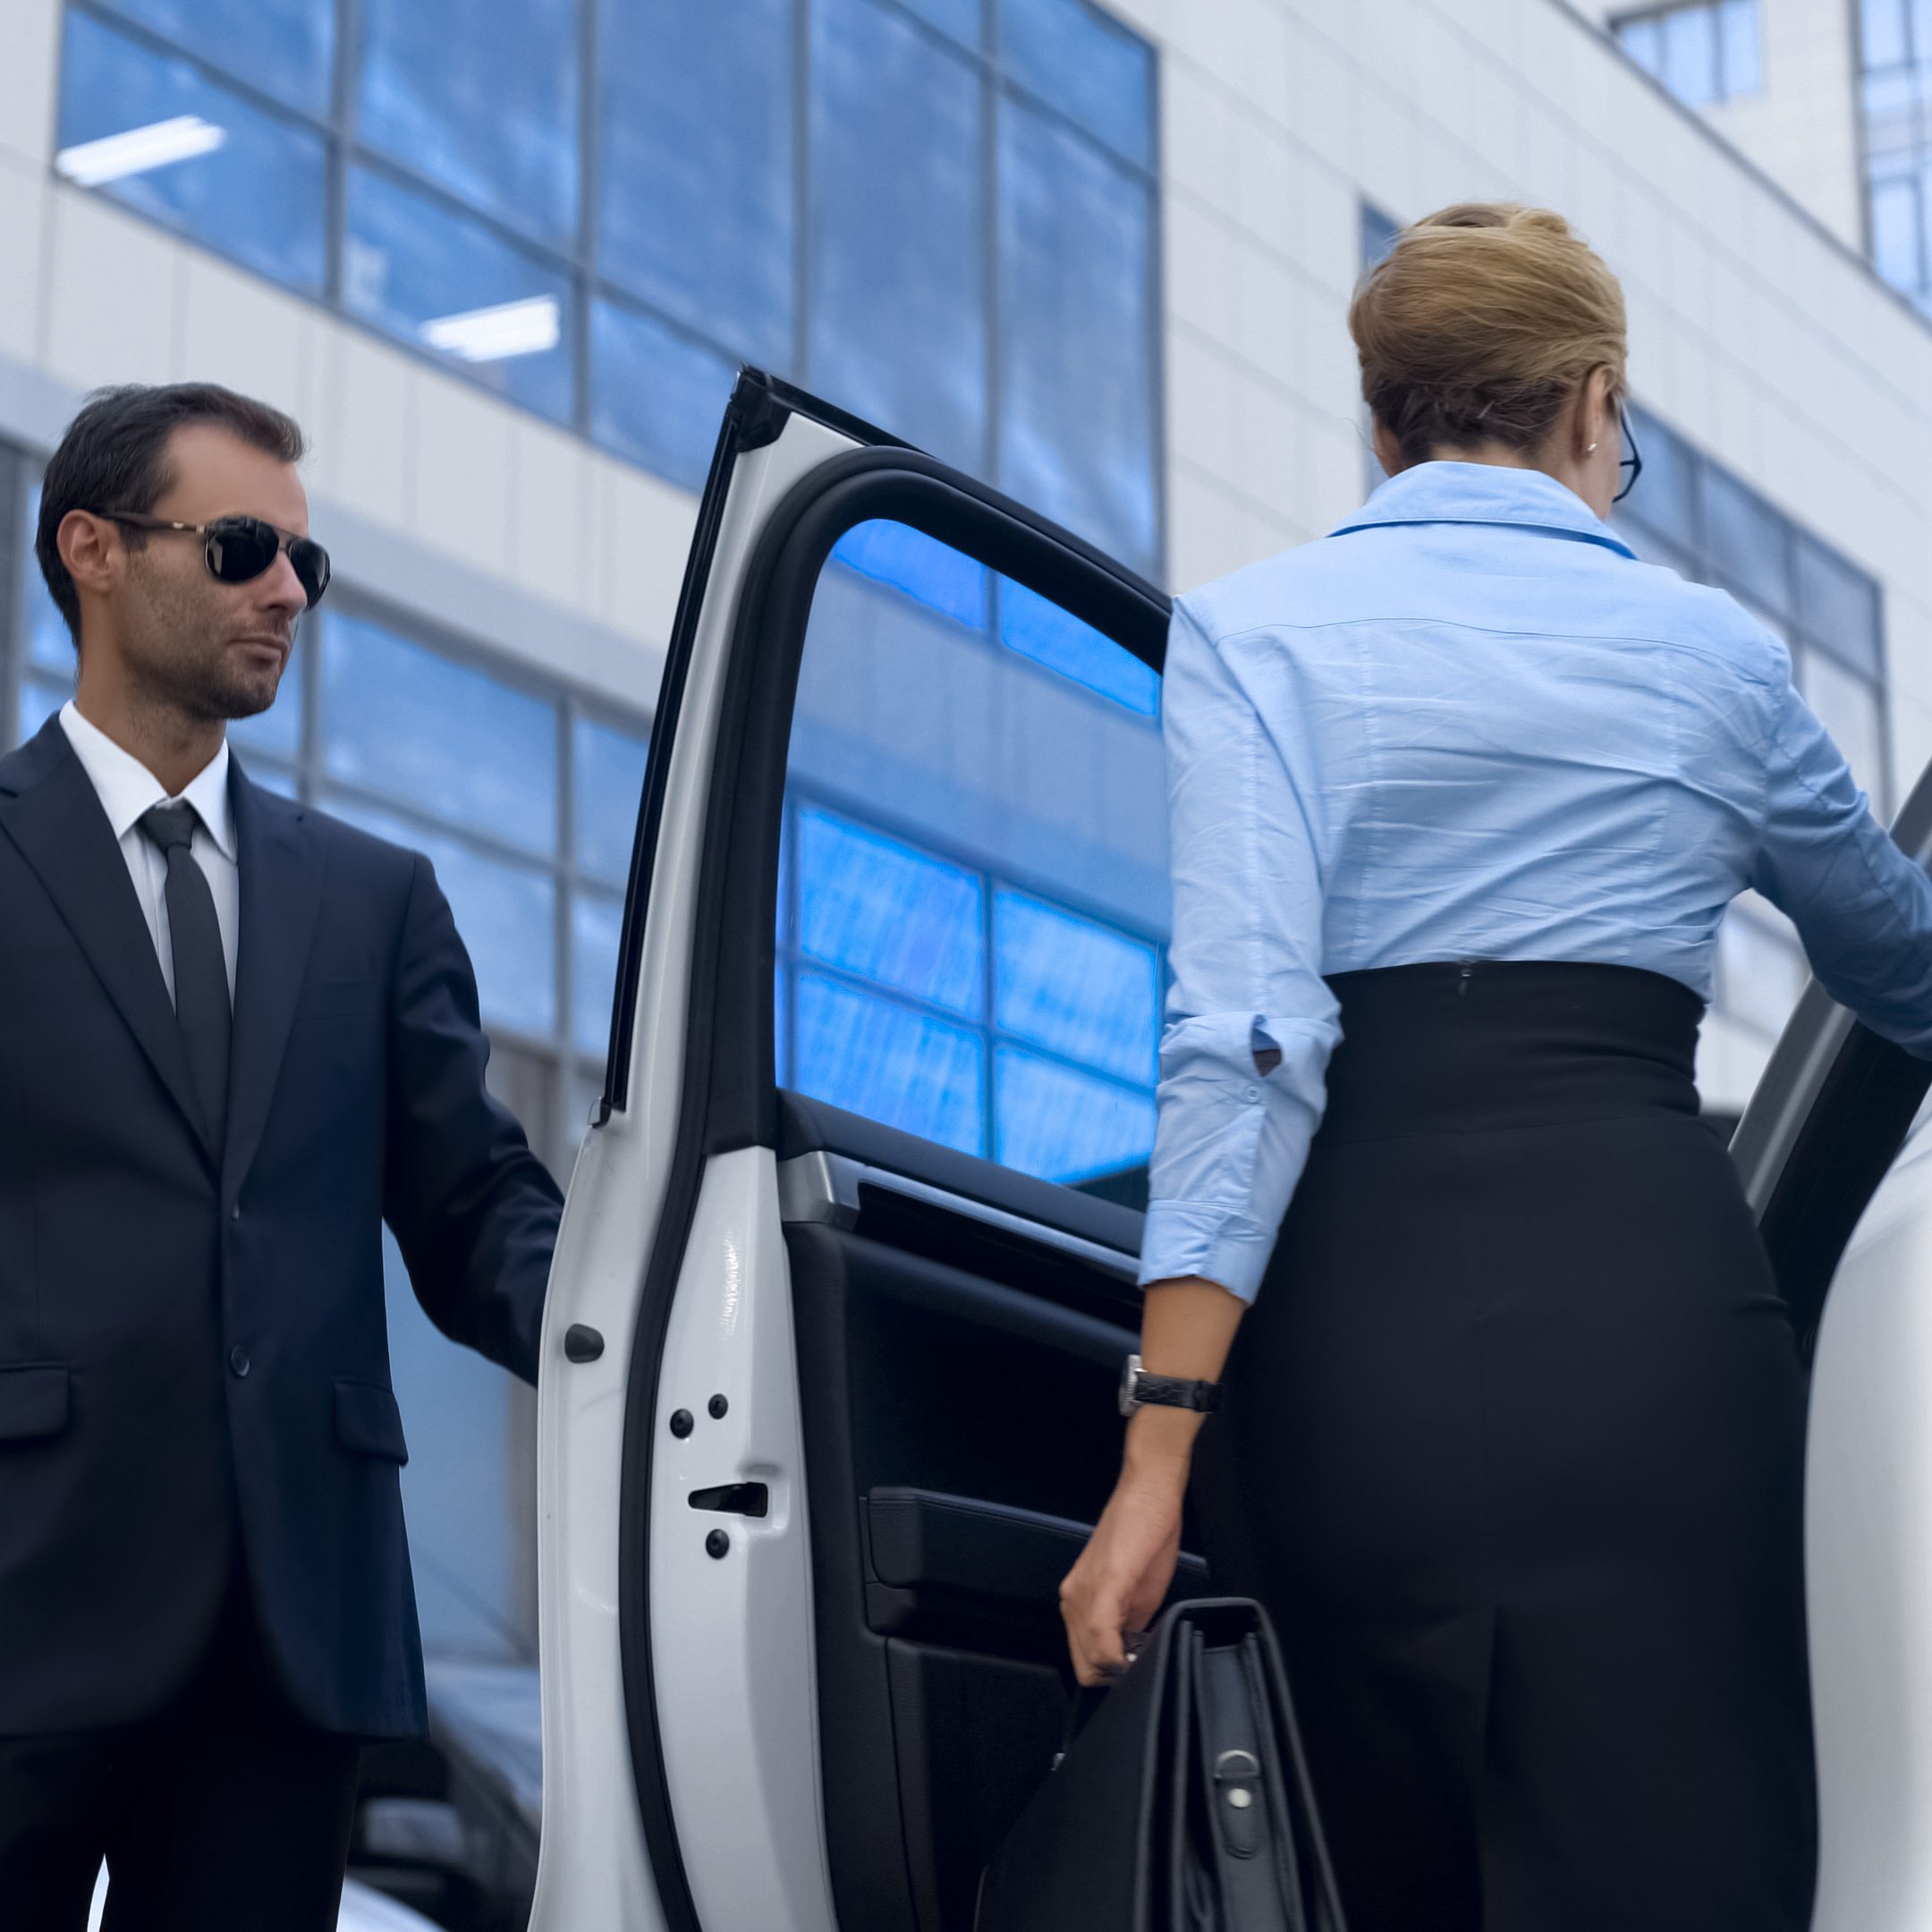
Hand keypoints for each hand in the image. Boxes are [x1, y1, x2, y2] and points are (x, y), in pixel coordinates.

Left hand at [1059, 1461, 1185, 1687]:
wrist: (1149, 1494)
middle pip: (1085, 1667)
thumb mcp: (1136, 1593)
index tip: (1135, 1666)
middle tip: (1140, 1661)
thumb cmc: (1145, 1536)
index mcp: (1078, 1601)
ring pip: (1091, 1661)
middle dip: (1115, 1674)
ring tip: (1142, 1649)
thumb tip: (1129, 1657)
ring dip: (1119, 1666)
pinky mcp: (1105, 1586)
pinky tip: (1138, 1648)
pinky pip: (1102, 1639)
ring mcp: (1085, 1594)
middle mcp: (1072, 1600)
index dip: (1111, 1672)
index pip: (1084, 1660)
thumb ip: (1126, 1626)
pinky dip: (1119, 1655)